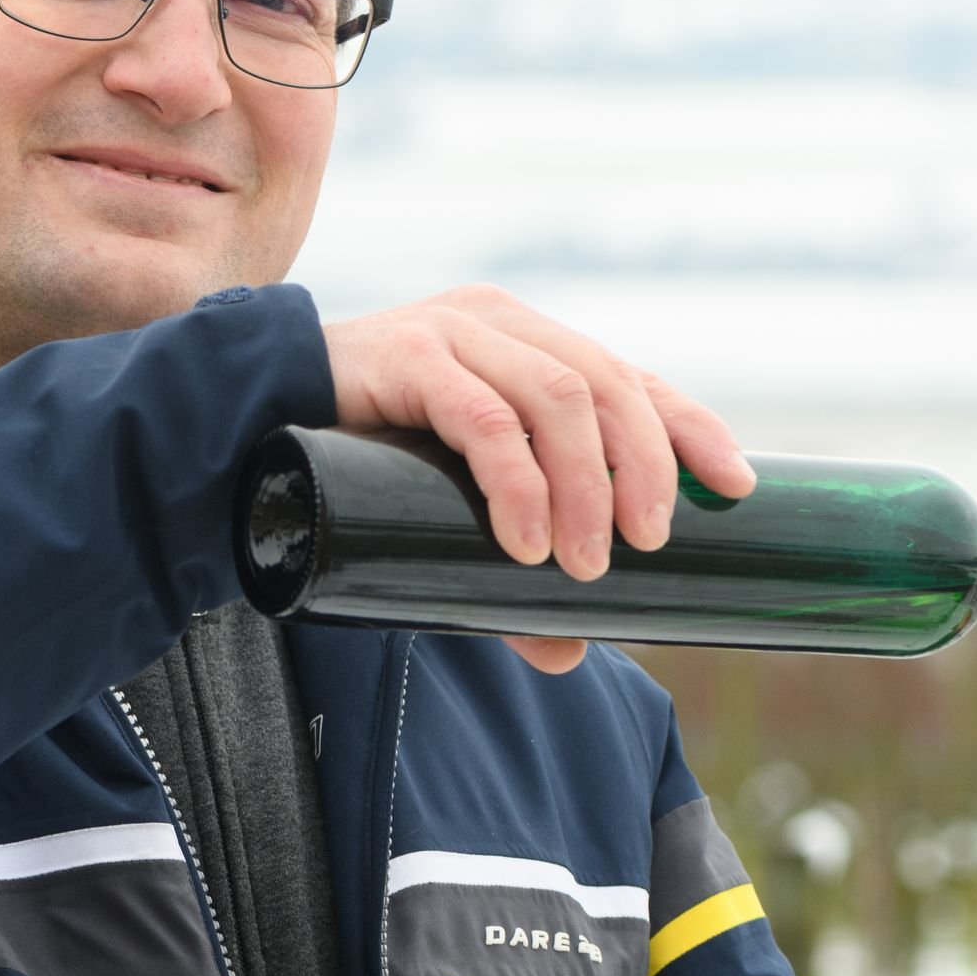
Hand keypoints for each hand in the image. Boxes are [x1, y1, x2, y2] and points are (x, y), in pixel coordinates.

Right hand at [322, 287, 756, 673]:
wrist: (239, 434)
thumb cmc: (357, 471)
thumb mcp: (450, 514)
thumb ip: (508, 570)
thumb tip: (570, 651)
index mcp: (525, 345)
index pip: (629, 377)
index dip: (689, 426)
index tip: (737, 486)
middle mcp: (498, 324)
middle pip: (607, 384)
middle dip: (645, 467)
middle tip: (649, 547)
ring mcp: (452, 332)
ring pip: (558, 396)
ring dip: (587, 487)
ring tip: (586, 563)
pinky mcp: (405, 356)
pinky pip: (482, 416)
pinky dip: (518, 483)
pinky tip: (526, 540)